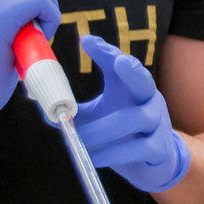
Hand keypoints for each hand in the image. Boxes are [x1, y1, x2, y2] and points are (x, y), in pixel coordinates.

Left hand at [71, 35, 190, 192]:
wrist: (155, 162)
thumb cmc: (122, 132)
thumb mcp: (98, 117)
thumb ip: (75, 112)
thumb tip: (44, 109)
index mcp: (132, 88)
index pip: (121, 64)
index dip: (107, 52)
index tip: (87, 41)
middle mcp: (149, 100)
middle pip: (144, 80)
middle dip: (133, 70)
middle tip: (119, 61)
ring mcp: (158, 123)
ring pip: (134, 119)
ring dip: (102, 130)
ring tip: (78, 139)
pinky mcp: (159, 148)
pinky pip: (138, 148)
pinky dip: (112, 154)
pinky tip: (93, 158)